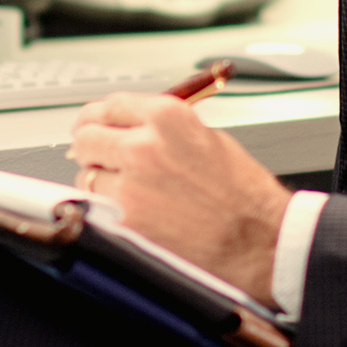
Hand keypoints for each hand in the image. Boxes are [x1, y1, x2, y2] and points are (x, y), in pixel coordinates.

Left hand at [66, 93, 290, 307]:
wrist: (259, 240)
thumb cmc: (243, 194)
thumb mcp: (207, 139)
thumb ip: (163, 129)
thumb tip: (128, 129)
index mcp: (167, 118)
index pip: (110, 105)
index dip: (99, 117)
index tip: (94, 125)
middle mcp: (144, 147)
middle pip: (87, 136)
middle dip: (92, 146)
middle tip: (100, 157)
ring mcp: (131, 187)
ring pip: (87, 175)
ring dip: (102, 181)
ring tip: (133, 192)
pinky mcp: (126, 222)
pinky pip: (99, 208)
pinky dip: (110, 210)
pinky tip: (137, 214)